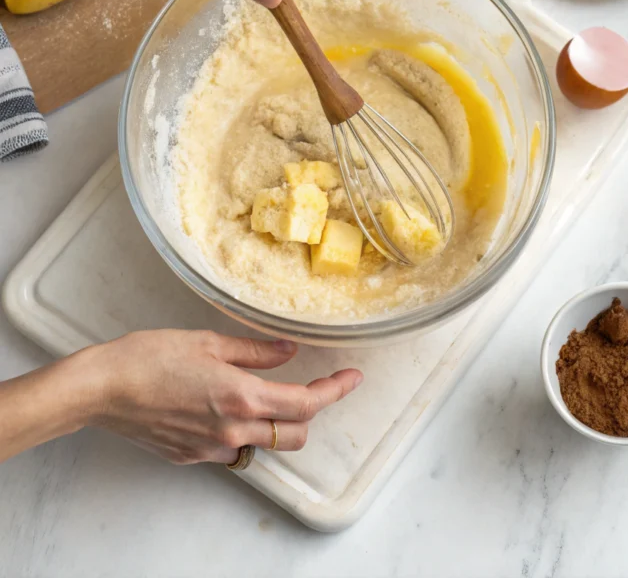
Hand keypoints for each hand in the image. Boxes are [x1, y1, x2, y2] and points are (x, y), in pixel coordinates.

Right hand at [78, 329, 361, 464]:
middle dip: (310, 413)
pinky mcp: (192, 457)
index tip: (352, 378)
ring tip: (261, 394)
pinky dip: (240, 432)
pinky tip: (223, 408)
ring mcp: (211, 448)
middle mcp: (232, 430)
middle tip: (311, 386)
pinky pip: (231, 449)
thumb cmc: (151, 357)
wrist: (103, 389)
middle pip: (294, 434)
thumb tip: (289, 351)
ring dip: (274, 425)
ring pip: (263, 445)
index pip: (305, 404)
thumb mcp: (209, 342)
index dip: (335, 391)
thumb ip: (256, 351)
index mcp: (241, 397)